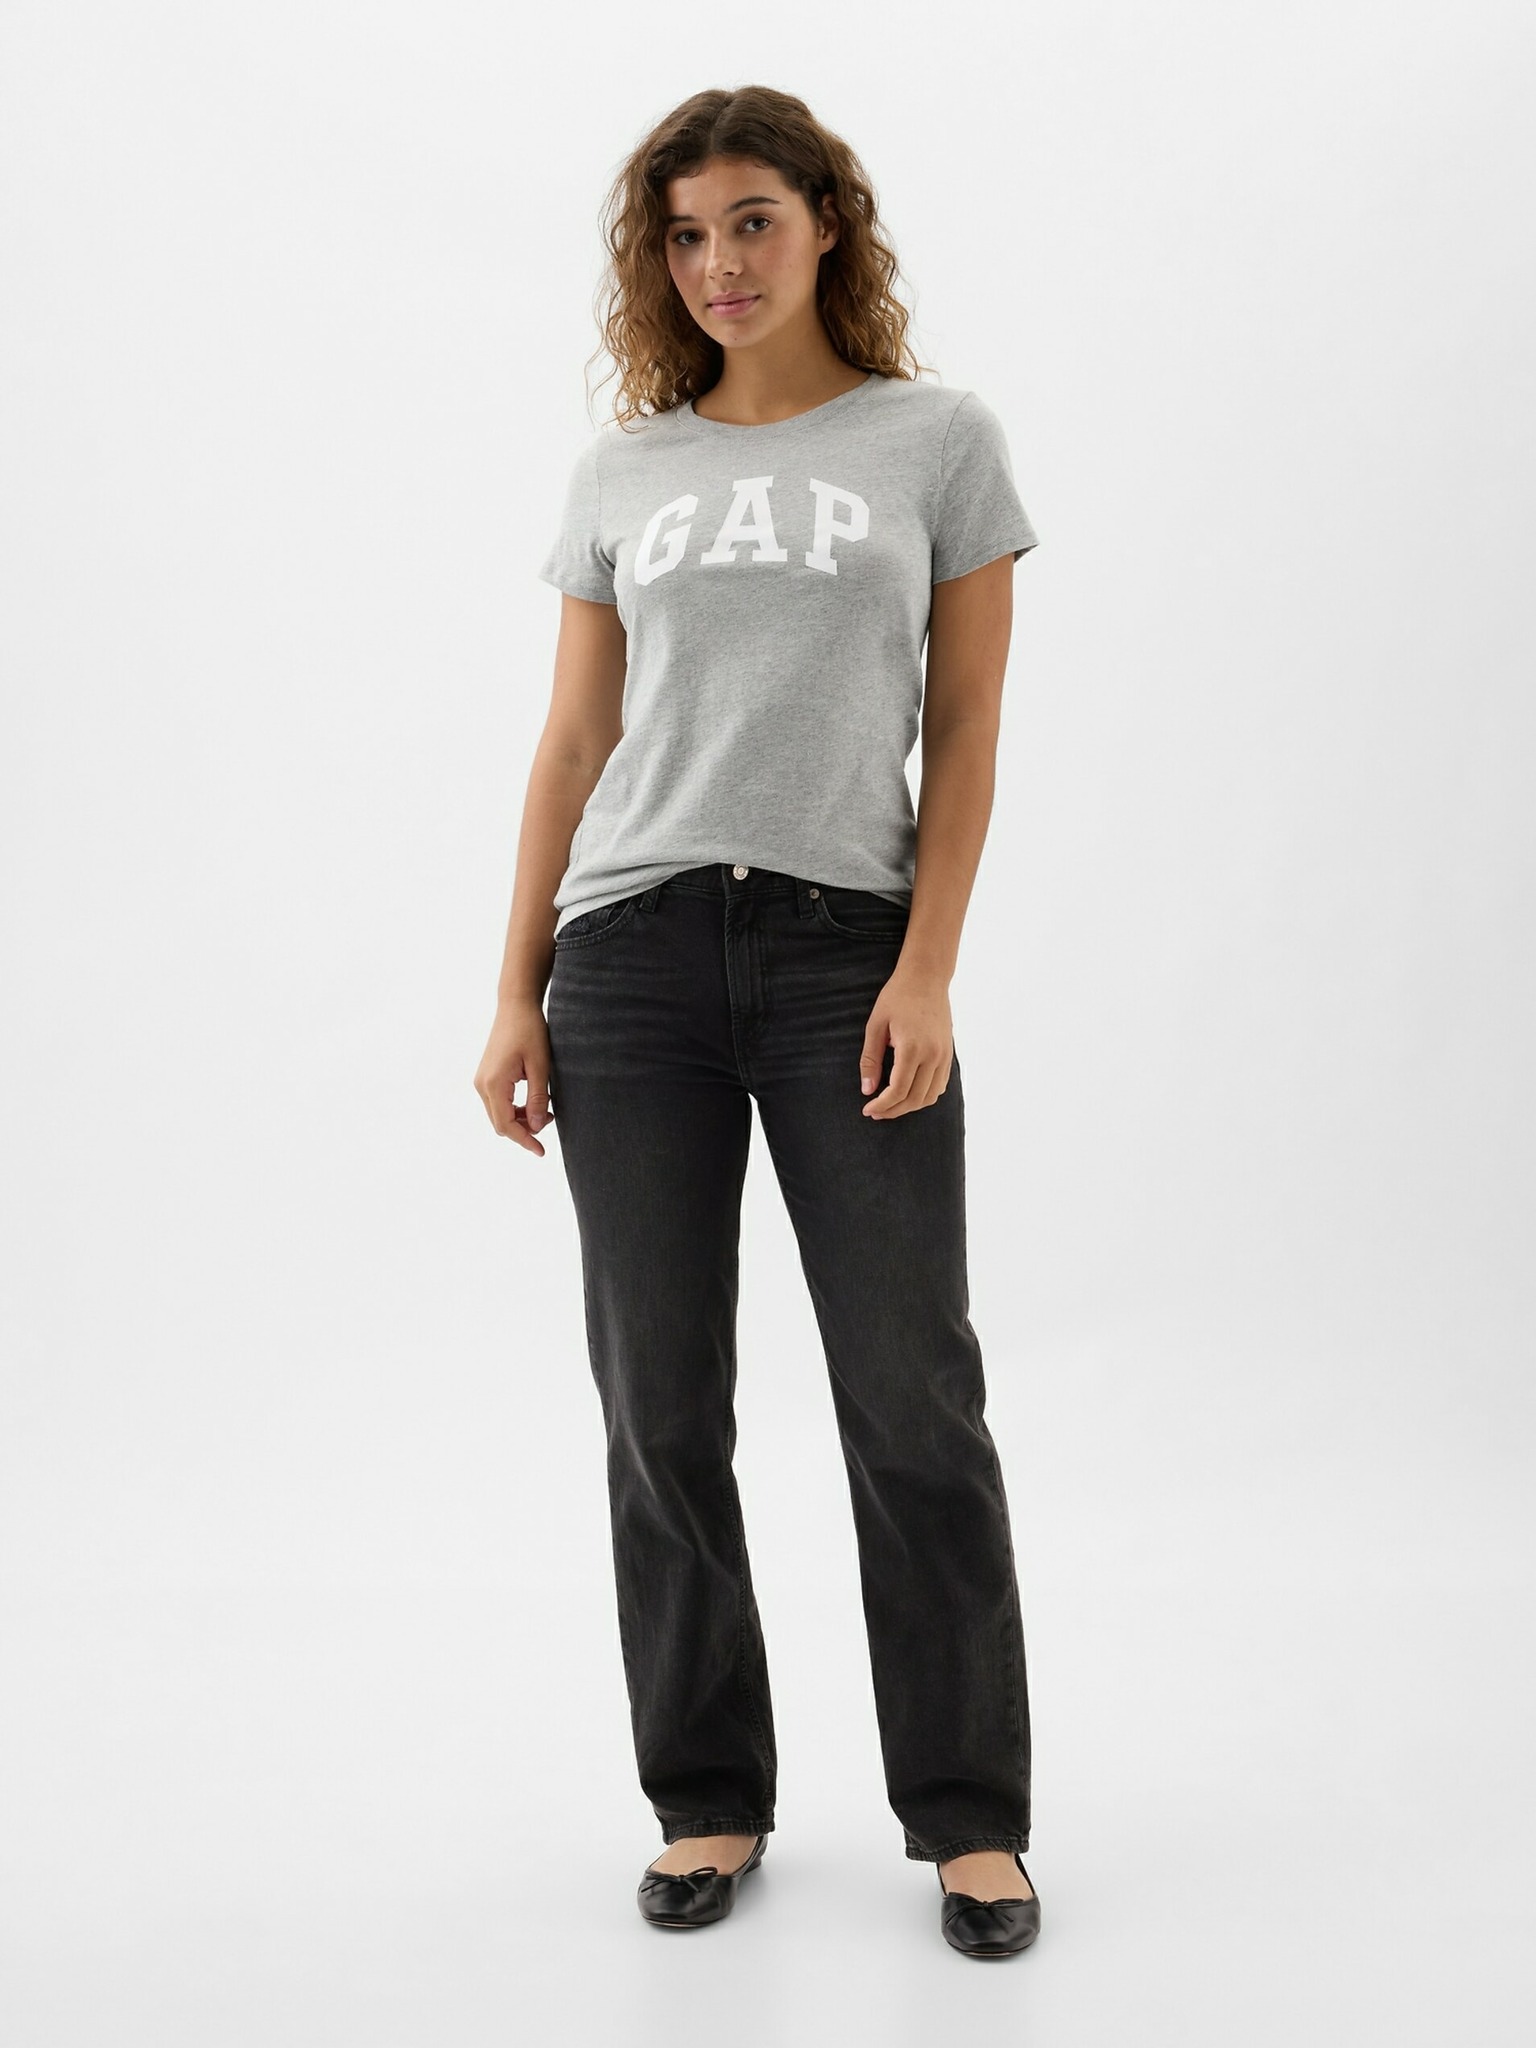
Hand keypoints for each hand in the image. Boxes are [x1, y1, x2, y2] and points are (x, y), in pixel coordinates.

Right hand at [474, 997, 554, 1155]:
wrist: (515, 1006)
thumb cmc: (530, 1031)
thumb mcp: (540, 1066)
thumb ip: (537, 1098)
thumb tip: (538, 1127)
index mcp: (494, 1084)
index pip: (506, 1125)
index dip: (524, 1140)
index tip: (542, 1151)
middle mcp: (482, 1085)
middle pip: (500, 1123)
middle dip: (524, 1130)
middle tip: (550, 1120)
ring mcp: (482, 1081)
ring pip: (499, 1115)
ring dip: (521, 1119)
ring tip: (546, 1110)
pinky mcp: (487, 1077)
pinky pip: (498, 1103)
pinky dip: (515, 1109)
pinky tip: (534, 1102)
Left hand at [858, 967, 953, 1118]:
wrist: (927, 977)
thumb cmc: (897, 997)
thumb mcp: (876, 1025)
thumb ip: (870, 1059)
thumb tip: (867, 1089)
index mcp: (911, 1048)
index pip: (898, 1090)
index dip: (882, 1105)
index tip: (867, 1109)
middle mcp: (932, 1055)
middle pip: (914, 1098)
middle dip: (893, 1110)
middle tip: (875, 1112)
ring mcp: (944, 1055)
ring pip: (930, 1096)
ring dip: (910, 1106)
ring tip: (891, 1106)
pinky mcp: (949, 1053)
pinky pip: (940, 1085)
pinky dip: (925, 1095)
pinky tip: (909, 1093)